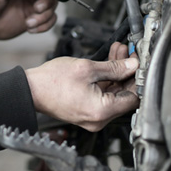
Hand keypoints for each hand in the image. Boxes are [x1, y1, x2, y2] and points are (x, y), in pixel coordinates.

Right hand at [25, 42, 139, 131]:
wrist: (30, 90)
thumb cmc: (51, 82)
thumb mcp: (87, 68)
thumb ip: (114, 67)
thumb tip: (132, 65)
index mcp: (102, 111)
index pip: (134, 98)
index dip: (138, 78)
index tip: (139, 63)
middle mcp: (99, 119)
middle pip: (124, 95)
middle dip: (127, 72)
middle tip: (128, 53)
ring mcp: (93, 116)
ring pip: (114, 93)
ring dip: (117, 72)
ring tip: (118, 51)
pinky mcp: (87, 111)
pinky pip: (103, 95)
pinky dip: (106, 80)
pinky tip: (108, 62)